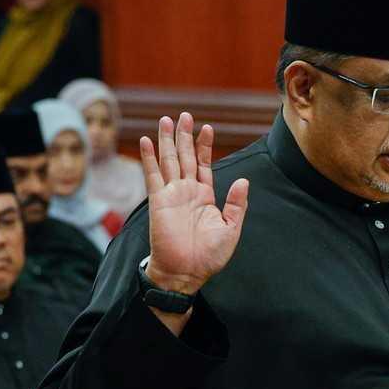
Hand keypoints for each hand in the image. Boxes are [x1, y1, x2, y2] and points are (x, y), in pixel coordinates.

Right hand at [139, 112, 248, 294]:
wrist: (186, 273)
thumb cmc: (209, 256)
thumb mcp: (230, 228)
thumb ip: (236, 204)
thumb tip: (243, 180)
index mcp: (205, 196)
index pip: (203, 165)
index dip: (205, 146)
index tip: (207, 127)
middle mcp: (187, 192)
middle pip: (185, 157)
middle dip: (184, 136)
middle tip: (183, 115)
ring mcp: (171, 194)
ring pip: (169, 161)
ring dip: (167, 140)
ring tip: (166, 120)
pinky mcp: (158, 200)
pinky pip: (152, 175)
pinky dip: (149, 158)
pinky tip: (145, 141)